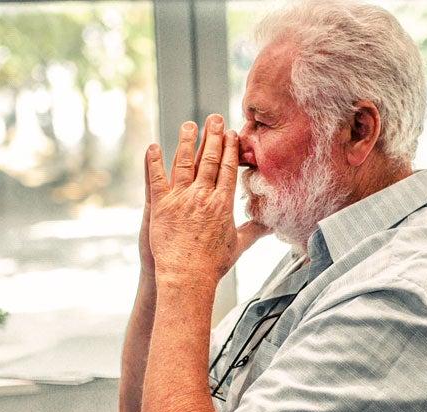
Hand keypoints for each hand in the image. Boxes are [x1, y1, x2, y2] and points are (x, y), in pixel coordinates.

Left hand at [145, 115, 269, 282]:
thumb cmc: (213, 264)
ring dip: (187, 141)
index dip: (230, 148)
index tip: (231, 133)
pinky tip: (154, 146)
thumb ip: (255, 230)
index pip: (228, 168)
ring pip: (184, 163)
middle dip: (213, 136)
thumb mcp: (238, 245)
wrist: (187, 277)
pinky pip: (155, 178)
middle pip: (209, 160)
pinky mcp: (160, 205)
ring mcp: (181, 199)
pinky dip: (154, 161)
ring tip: (189, 125)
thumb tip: (273, 226)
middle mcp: (203, 196)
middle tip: (214, 118)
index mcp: (223, 204)